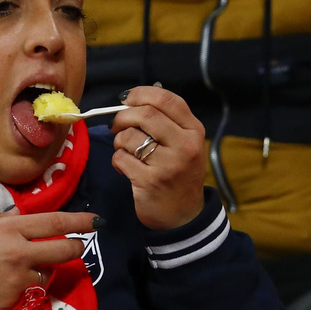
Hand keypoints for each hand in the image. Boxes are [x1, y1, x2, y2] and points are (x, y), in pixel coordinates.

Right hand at [0, 210, 98, 309]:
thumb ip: (5, 224)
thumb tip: (24, 221)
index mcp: (10, 229)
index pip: (54, 222)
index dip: (79, 222)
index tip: (97, 221)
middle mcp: (20, 252)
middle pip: (64, 250)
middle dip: (75, 248)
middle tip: (76, 248)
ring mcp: (19, 278)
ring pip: (47, 274)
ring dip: (41, 272)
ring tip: (18, 271)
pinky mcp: (14, 300)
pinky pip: (29, 293)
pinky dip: (24, 289)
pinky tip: (5, 287)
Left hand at [110, 85, 205, 230]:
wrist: (183, 215)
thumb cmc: (179, 173)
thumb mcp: (184, 144)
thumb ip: (166, 121)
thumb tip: (130, 100)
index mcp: (194, 131)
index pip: (167, 100)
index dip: (141, 94)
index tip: (127, 99)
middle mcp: (185, 146)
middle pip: (146, 114)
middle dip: (123, 117)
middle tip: (116, 125)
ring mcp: (169, 165)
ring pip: (129, 137)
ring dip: (119, 142)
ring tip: (126, 151)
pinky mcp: (150, 181)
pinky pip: (121, 159)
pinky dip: (118, 161)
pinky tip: (127, 168)